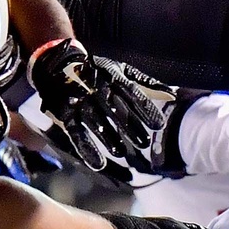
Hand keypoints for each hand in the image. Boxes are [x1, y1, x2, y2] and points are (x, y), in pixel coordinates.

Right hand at [28, 39, 168, 181]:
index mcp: (112, 76)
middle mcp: (96, 88)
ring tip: (120, 154)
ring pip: (96, 121)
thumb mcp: (121, 71)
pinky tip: (99, 164)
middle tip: (144, 143)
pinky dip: (87, 149)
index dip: (145, 109)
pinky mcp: (65, 114)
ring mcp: (80, 101)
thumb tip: (171, 95)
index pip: (131, 93)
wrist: (57, 64)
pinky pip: (77, 133)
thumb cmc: (97, 71)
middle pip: (115, 108)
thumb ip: (146, 83)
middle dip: (129, 126)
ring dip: (108, 138)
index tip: (159, 125)